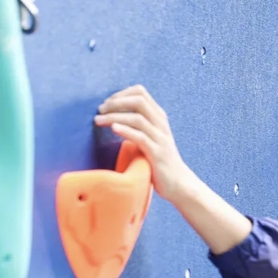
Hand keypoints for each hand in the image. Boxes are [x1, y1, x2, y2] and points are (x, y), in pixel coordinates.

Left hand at [94, 85, 189, 201]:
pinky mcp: (157, 154)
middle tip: (100, 110)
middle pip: (138, 101)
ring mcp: (160, 138)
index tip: (107, 102)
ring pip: (137, 118)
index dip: (121, 93)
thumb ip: (138, 127)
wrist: (178, 184)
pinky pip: (140, 137)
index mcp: (159, 118)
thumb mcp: (151, 139)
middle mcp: (161, 124)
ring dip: (114, 116)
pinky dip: (125, 130)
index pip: (140, 93)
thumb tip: (114, 119)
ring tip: (98, 120)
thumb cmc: (160, 162)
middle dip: (116, 102)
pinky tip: (113, 128)